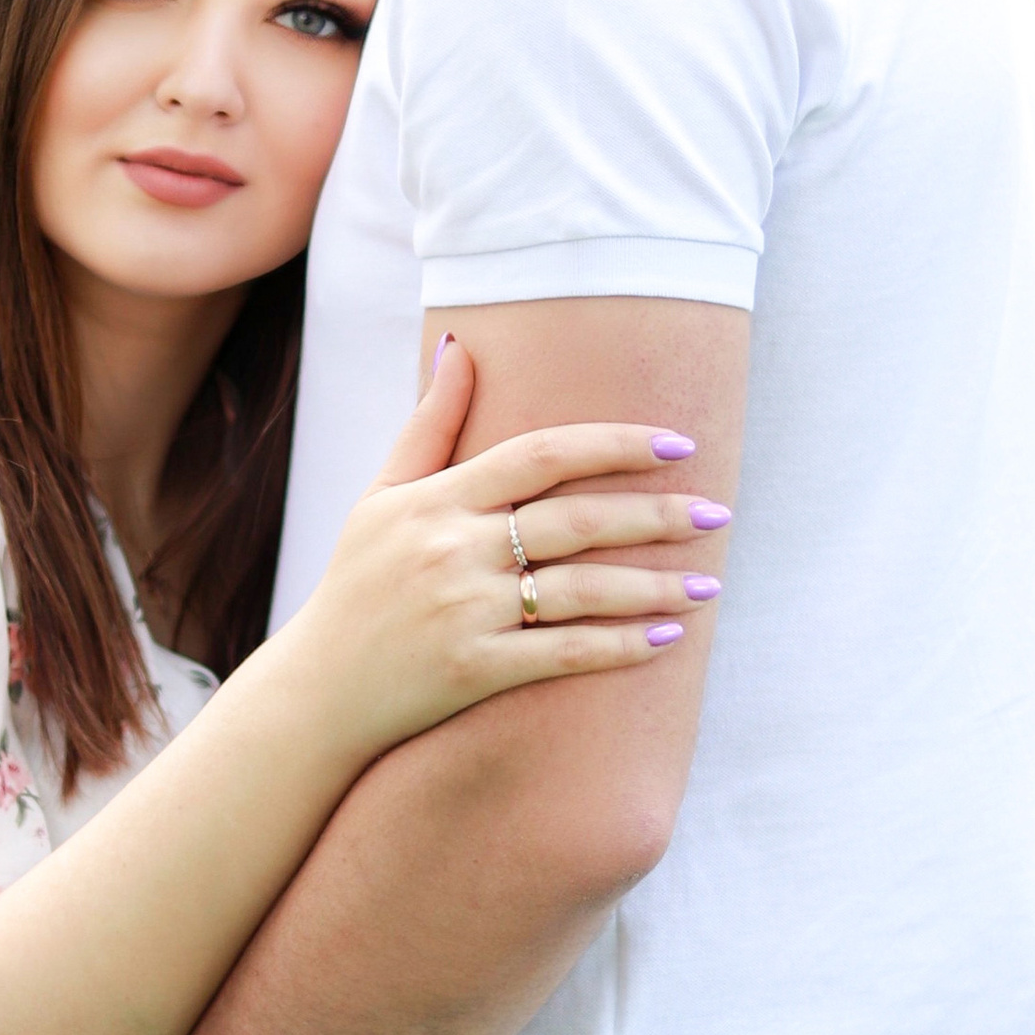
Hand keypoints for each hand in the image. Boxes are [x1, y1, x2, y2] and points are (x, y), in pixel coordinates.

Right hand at [283, 335, 721, 763]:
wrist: (316, 692)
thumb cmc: (357, 583)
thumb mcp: (382, 495)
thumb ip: (430, 423)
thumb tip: (459, 342)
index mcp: (436, 500)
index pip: (540, 453)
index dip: (614, 444)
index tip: (678, 445)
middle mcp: (451, 550)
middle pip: (575, 519)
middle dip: (655, 514)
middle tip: (718, 512)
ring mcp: (464, 612)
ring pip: (581, 590)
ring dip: (654, 586)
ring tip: (710, 583)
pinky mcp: (472, 671)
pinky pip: (563, 653)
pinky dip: (620, 647)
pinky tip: (667, 639)